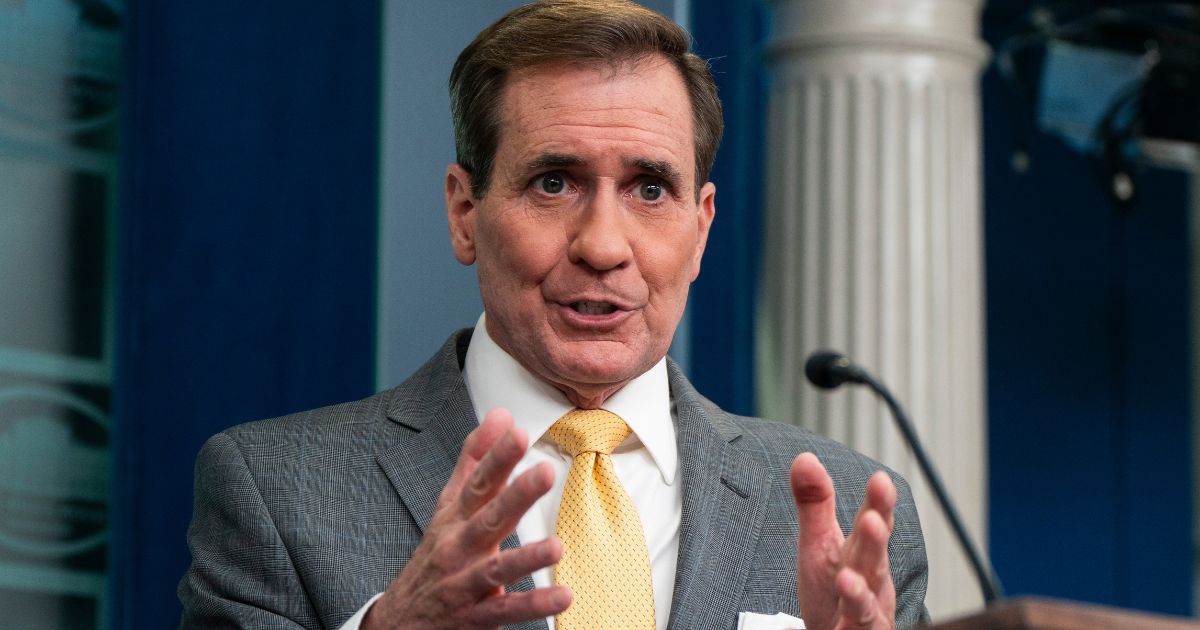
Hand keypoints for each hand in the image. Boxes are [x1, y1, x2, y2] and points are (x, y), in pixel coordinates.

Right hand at [363, 408, 571, 628]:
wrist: (400, 620)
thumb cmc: (436, 556)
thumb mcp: (450, 505)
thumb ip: (475, 460)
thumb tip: (501, 415)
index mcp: (455, 518)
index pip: (477, 482)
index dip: (497, 458)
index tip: (518, 433)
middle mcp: (458, 547)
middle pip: (487, 518)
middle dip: (515, 496)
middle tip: (545, 472)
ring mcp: (464, 583)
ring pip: (496, 568)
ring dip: (526, 558)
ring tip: (556, 546)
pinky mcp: (474, 618)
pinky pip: (506, 611)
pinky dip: (533, 605)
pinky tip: (561, 596)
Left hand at [791, 452, 896, 629]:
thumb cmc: (832, 592)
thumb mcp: (819, 544)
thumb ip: (815, 504)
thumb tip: (805, 458)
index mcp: (861, 557)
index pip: (873, 526)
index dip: (878, 505)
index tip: (880, 481)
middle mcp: (870, 587)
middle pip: (874, 563)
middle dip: (874, 542)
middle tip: (871, 520)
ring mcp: (866, 619)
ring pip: (867, 609)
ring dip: (859, 595)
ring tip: (846, 581)